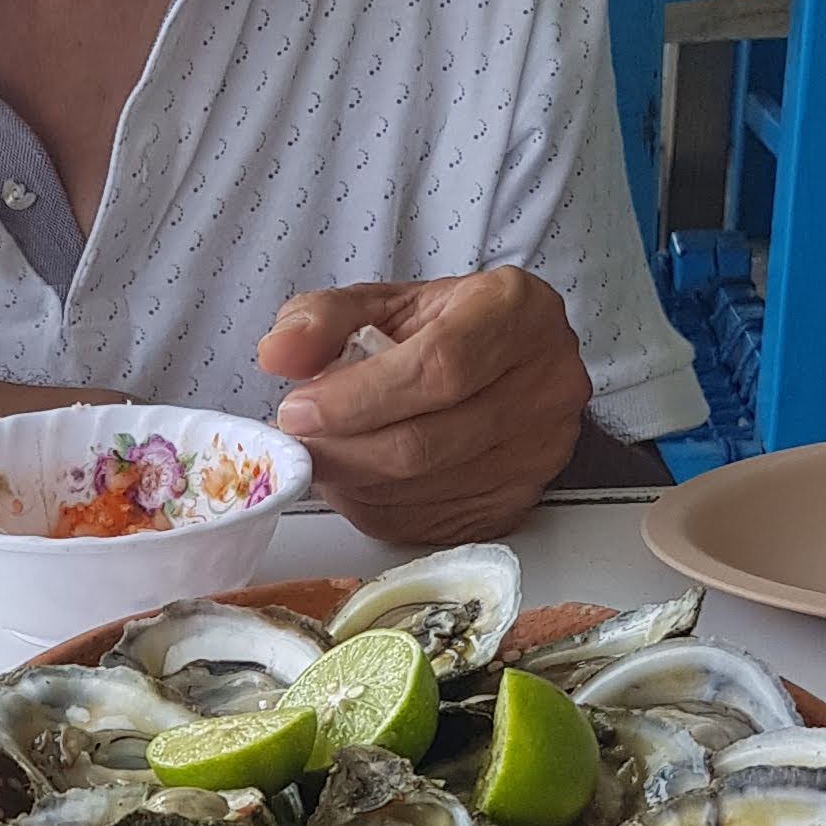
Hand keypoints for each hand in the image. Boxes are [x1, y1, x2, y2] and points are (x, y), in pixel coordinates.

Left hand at [257, 272, 592, 547]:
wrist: (502, 363)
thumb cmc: (442, 329)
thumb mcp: (385, 303)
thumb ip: (324, 319)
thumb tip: (279, 352)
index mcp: (517, 312)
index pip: (438, 368)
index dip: (358, 399)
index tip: (299, 410)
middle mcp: (546, 384)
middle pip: (426, 442)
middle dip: (343, 450)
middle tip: (298, 441)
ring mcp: (539, 452)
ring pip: (422, 490)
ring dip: (352, 482)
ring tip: (325, 452)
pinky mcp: (518, 502)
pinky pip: (428, 523)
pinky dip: (375, 507)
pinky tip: (359, 478)